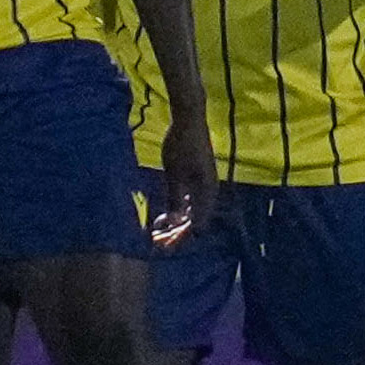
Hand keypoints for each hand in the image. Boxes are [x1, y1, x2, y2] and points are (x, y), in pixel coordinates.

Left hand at [151, 114, 217, 249]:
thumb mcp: (174, 173)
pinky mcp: (198, 180)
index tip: (163, 245)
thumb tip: (174, 223)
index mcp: (207, 192)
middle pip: (195, 222)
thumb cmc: (181, 144)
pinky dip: (178, 211)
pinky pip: (190, 203)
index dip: (180, 238)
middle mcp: (209, 192)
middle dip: (176, 234)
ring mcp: (204, 186)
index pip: (197, 226)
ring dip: (176, 224)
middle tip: (156, 241)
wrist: (189, 119)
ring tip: (157, 231)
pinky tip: (164, 216)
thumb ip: (174, 198)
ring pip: (191, 213)